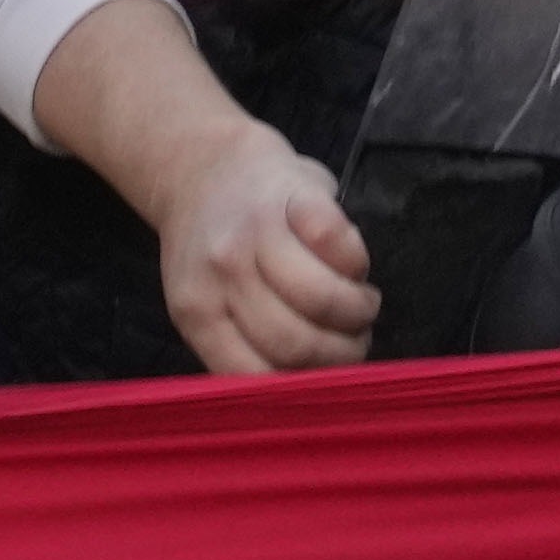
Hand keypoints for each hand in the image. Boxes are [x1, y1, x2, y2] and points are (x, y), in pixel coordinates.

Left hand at [150, 138, 381, 371]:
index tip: (329, 378)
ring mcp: (254, 232)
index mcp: (196, 313)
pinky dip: (356, 262)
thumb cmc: (218, 247)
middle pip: (293, 342)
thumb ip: (244, 344)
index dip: (304, 385)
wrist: (204, 166)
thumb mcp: (209, 301)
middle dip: (341, 353)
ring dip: (358, 312)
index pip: (253, 375)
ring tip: (363, 307)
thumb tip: (306, 393)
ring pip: (320, 298)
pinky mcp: (290, 194)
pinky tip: (354, 265)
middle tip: (356, 341)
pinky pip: (337, 243)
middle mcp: (219, 275)